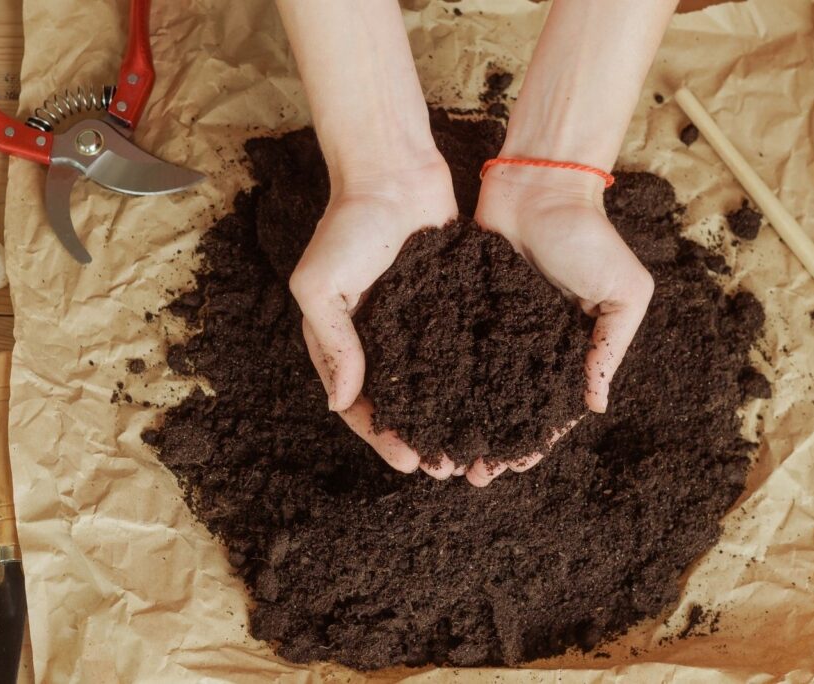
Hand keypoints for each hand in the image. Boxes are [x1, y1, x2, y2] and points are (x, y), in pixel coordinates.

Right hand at [290, 160, 462, 479]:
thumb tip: (339, 402)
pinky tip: (493, 400)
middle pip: (399, 403)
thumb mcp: (321, 284)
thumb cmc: (348, 225)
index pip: (358, 404)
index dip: (381, 436)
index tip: (409, 461)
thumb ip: (332, 343)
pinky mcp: (448, 303)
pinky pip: (459, 349)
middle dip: (419, 437)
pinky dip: (472, 377)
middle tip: (447, 467)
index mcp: (343, 340)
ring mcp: (415, 324)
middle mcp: (380, 339)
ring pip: (432, 384)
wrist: (392, 171)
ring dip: (448, 417)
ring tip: (472, 447)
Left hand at [469, 164, 653, 485]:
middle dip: (490, 441)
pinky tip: (422, 406)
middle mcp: (529, 344)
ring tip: (440, 453)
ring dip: (460, 420)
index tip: (513, 465)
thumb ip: (610, 348)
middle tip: (468, 473)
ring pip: (473, 386)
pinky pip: (450, 349)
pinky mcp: (464, 304)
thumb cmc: (589, 236)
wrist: (541, 183)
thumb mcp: (624, 292)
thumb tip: (595, 406)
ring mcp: (494, 327)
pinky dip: (438, 379)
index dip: (534, 439)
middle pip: (506, 405)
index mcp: (569, 347)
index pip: (551, 408)